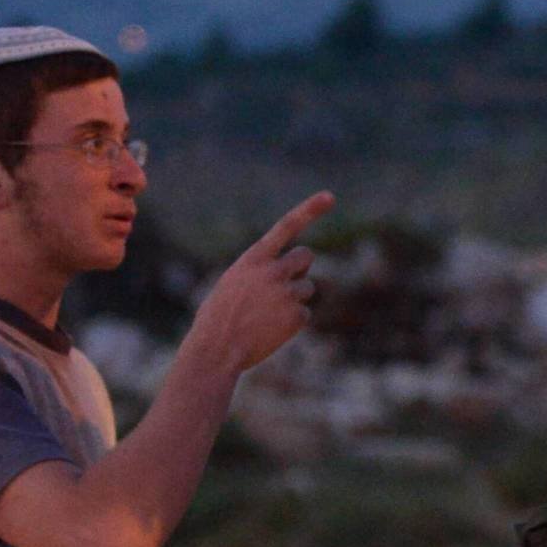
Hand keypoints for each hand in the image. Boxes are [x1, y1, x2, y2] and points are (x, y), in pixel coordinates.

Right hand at [193, 191, 333, 370]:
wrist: (217, 350)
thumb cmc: (218, 317)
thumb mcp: (233, 281)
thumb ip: (259, 270)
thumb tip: (289, 272)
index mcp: (254, 258)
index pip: (286, 226)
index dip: (310, 209)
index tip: (330, 197)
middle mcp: (274, 271)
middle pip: (306, 256)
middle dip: (300, 267)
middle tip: (283, 284)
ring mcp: (287, 293)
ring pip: (307, 287)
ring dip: (294, 298)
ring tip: (268, 314)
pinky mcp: (297, 316)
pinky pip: (305, 313)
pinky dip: (292, 322)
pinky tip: (272, 330)